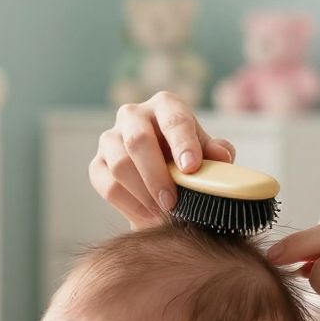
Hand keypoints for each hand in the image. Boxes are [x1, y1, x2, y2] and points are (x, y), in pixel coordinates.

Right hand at [90, 91, 237, 229]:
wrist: (164, 179)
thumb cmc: (189, 159)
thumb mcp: (208, 154)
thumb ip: (216, 153)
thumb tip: (222, 155)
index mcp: (166, 105)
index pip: (173, 119)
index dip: (183, 143)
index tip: (191, 167)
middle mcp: (133, 115)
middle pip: (138, 140)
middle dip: (156, 175)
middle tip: (173, 203)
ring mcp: (110, 138)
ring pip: (119, 165)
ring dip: (143, 194)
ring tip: (164, 214)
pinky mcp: (97, 164)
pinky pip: (108, 185)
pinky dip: (130, 205)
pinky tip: (149, 216)